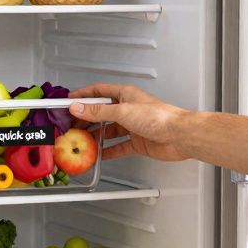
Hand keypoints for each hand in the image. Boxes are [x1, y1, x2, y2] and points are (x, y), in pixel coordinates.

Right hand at [68, 84, 189, 161]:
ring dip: (95, 136)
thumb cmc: (158, 117)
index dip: (83, 96)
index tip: (68, 101)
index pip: (99, 91)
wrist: (179, 136)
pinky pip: (118, 147)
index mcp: (125, 95)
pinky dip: (107, 151)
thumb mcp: (122, 111)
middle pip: (101, 113)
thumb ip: (98, 111)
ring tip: (80, 142)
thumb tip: (78, 108)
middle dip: (86, 119)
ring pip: (108, 131)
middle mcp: (128, 109)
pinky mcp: (137, 142)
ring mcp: (132, 126)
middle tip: (70, 126)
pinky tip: (98, 155)